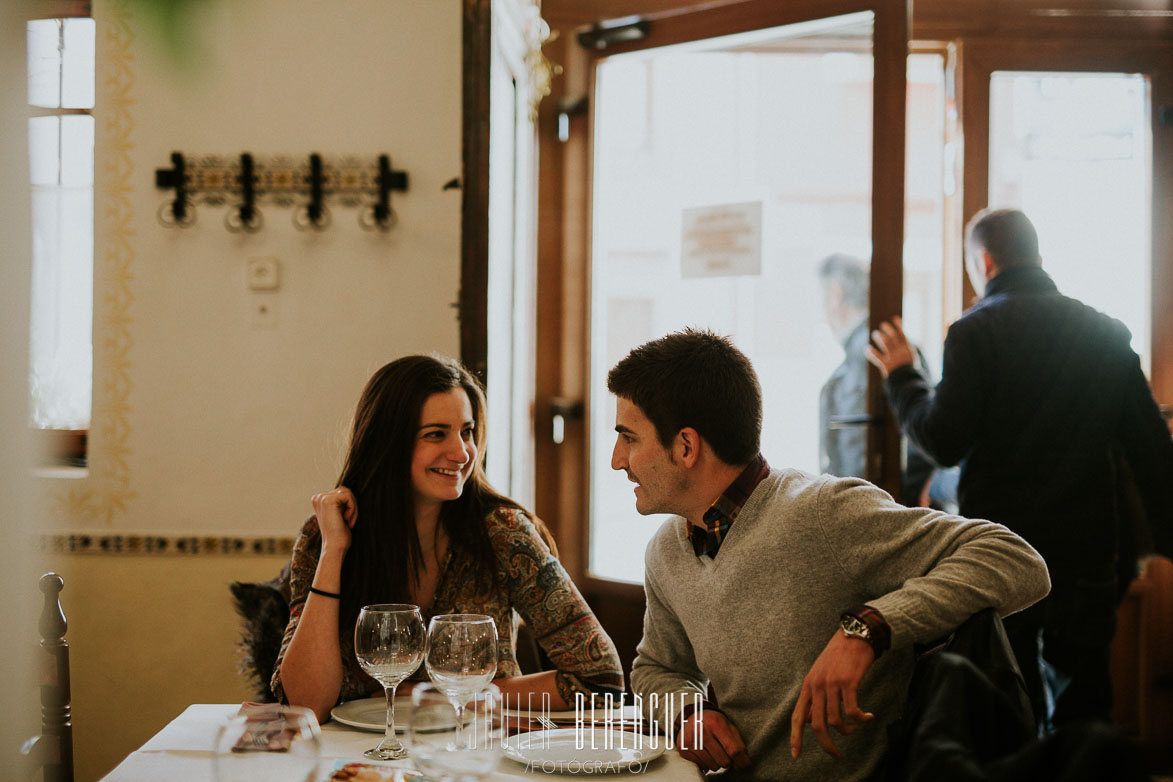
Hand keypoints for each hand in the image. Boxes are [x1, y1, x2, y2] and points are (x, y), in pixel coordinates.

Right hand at [312, 487, 357, 552]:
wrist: (334, 547)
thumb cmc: (339, 534)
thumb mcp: (339, 513)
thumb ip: (341, 502)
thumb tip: (350, 490)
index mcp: (319, 500)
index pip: (342, 493)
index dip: (349, 505)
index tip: (346, 520)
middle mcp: (318, 497)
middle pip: (345, 491)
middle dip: (352, 506)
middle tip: (348, 521)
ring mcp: (322, 498)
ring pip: (348, 493)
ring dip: (353, 508)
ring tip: (348, 521)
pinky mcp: (328, 500)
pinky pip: (349, 497)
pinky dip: (352, 509)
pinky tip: (346, 520)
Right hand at [676, 707, 750, 772]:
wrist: (690, 716)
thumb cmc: (713, 723)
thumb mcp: (728, 726)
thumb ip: (738, 744)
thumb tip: (744, 765)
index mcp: (716, 723)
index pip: (734, 750)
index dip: (743, 762)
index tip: (745, 765)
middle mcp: (702, 731)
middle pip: (724, 761)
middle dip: (728, 760)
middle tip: (724, 752)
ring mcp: (691, 741)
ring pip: (713, 766)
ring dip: (716, 762)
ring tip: (713, 751)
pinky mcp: (683, 749)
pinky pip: (702, 767)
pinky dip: (705, 763)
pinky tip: (703, 752)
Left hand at [789, 630, 874, 759]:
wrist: (854, 635)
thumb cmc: (839, 656)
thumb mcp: (820, 675)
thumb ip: (814, 697)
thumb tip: (810, 722)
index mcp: (808, 685)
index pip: (797, 716)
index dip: (795, 737)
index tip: (795, 755)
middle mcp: (817, 686)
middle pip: (817, 725)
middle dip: (827, 745)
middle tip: (837, 755)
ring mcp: (832, 684)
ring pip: (836, 721)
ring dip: (848, 731)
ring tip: (856, 727)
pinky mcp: (848, 682)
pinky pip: (853, 711)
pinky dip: (861, 719)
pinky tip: (868, 717)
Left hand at [865, 316, 914, 378]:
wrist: (909, 383)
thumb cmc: (912, 373)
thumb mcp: (913, 360)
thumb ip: (908, 351)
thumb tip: (906, 341)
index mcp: (908, 350)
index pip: (903, 335)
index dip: (898, 326)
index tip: (895, 318)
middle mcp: (900, 352)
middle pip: (893, 338)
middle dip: (888, 330)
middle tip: (882, 325)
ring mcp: (893, 358)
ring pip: (886, 345)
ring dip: (880, 338)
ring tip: (875, 333)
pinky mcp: (886, 365)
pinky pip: (877, 357)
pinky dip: (871, 353)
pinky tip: (866, 349)